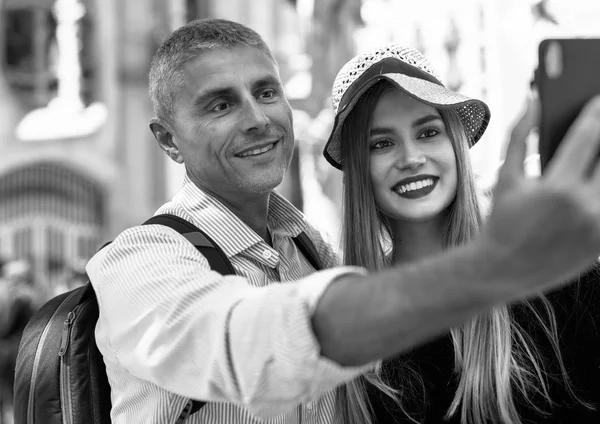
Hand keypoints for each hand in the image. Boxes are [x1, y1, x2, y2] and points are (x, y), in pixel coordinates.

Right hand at [478, 95, 599, 294]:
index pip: (588, 136)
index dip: (596, 112)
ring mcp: (598, 226)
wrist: (503, 271)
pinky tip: (598, 179)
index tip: (598, 97)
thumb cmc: (502, 221)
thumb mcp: (505, 178)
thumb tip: (532, 100)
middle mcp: (584, 206)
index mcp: (557, 187)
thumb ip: (518, 136)